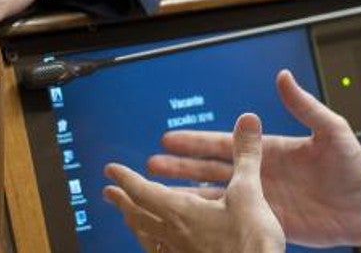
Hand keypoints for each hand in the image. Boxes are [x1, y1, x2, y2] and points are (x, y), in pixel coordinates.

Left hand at [104, 113, 285, 252]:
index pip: (143, 192)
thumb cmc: (250, 243)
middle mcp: (174, 235)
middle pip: (139, 217)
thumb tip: (247, 120)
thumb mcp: (249, 194)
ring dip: (137, 223)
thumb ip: (246, 156)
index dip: (125, 178)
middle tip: (110, 193)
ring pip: (148, 238)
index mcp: (181, 213)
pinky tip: (161, 246)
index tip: (111, 170)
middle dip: (123, 202)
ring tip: (131, 218)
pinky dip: (155, 245)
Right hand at [145, 70, 360, 247]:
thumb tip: (283, 76)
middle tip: (152, 163)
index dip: (196, 141)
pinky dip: (212, 218)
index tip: (169, 137)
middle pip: (211, 168)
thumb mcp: (329, 131)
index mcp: (270, 150)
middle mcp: (261, 173)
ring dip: (188, 190)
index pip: (224, 144)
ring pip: (216, 194)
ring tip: (160, 188)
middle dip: (181, 164)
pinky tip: (191, 216)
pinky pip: (234, 220)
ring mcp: (263, 199)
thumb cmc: (354, 167)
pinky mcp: (270, 223)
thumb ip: (303, 106)